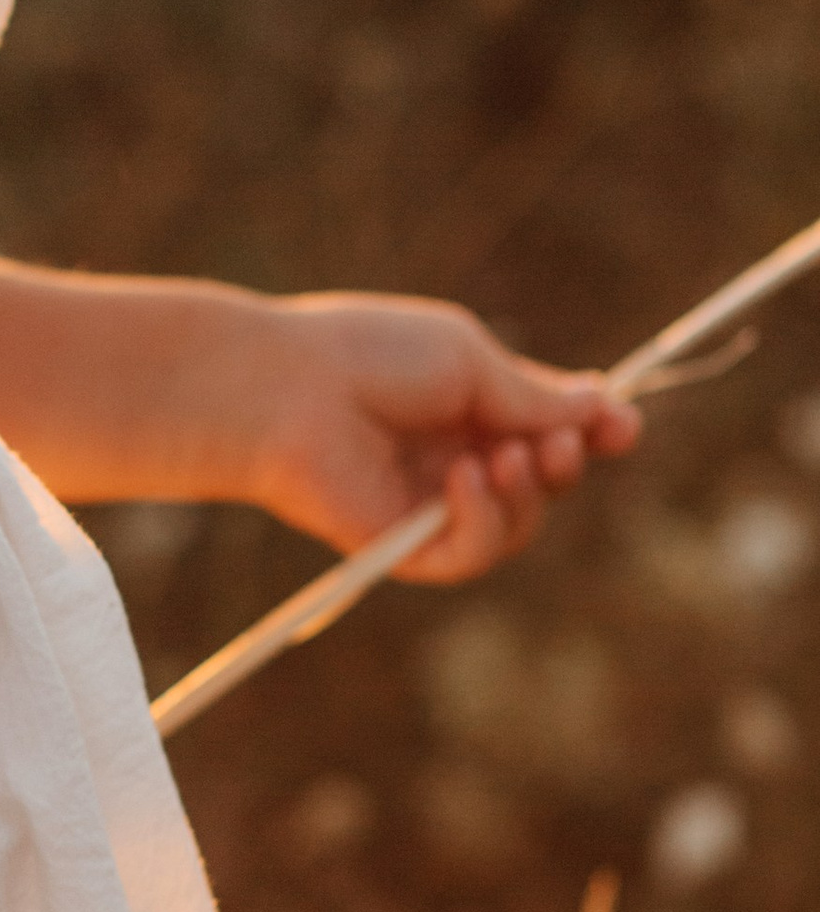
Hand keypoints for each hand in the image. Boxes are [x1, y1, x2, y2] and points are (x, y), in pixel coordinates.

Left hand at [240, 292, 640, 583]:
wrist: (286, 389)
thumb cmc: (368, 356)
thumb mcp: (467, 361)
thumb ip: (532, 396)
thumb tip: (605, 409)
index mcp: (468, 405)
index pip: (548, 428)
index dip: (593, 430)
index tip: (625, 427)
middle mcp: (453, 456)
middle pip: (543, 481)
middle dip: (566, 461)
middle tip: (559, 442)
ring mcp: (428, 505)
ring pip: (517, 525)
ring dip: (527, 494)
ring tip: (502, 456)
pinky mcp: (401, 547)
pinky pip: (470, 555)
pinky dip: (483, 520)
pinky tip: (465, 481)